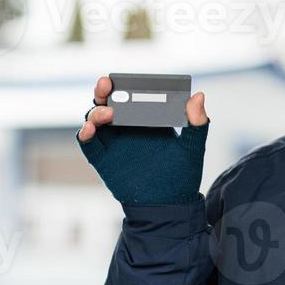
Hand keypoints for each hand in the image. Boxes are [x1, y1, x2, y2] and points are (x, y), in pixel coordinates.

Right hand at [76, 75, 209, 205]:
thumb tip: (199, 96)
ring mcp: (113, 142)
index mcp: (146, 118)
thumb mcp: (192, 148)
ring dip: (96, 112)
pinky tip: (89, 130)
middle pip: (107, 102)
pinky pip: (88, 144)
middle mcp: (126, 126)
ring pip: (94, 119)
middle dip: (104, 91)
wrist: (168, 206)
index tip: (125, 78)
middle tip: (106, 85)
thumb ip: (197, 124)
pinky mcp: (102, 159)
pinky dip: (85, 134)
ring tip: (107, 114)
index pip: (131, 95)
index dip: (125, 84)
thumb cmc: (182, 175)